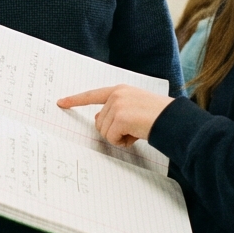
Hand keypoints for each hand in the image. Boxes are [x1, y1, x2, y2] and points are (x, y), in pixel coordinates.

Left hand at [56, 85, 173, 147]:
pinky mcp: (120, 117)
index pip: (92, 95)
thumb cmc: (157, 116)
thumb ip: (115, 110)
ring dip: (119, 137)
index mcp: (119, 90)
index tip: (60, 102)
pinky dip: (123, 142)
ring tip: (136, 131)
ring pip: (104, 131)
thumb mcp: (133, 108)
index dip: (75, 99)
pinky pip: (111, 138)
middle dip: (113, 131)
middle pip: (99, 122)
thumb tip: (97, 118)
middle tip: (132, 129)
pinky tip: (136, 135)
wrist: (172, 119)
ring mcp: (117, 105)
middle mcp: (116, 95)